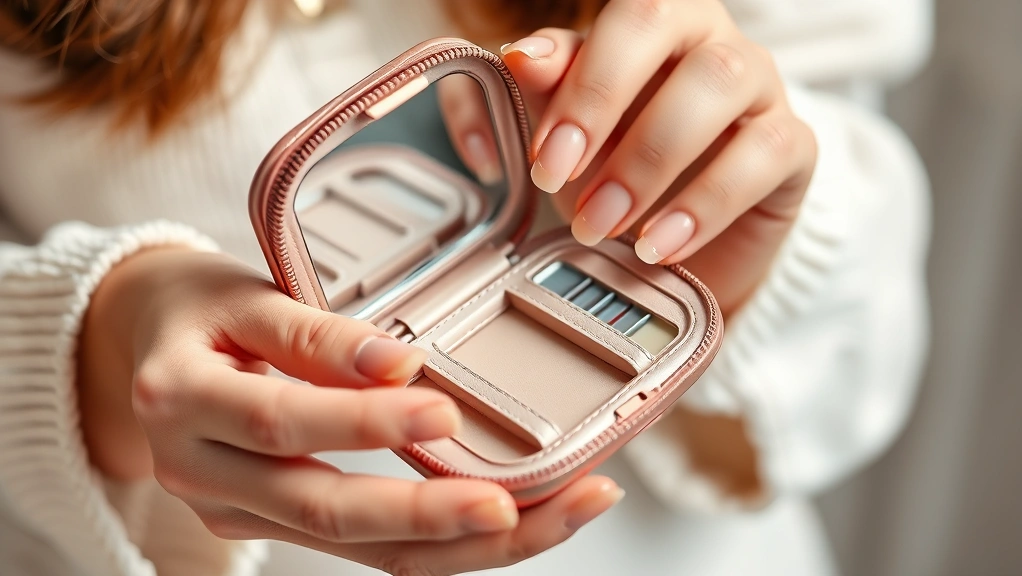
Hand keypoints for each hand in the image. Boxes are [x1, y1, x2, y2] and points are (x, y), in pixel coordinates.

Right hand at [77, 247, 621, 574]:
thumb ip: (314, 335)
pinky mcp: (271, 522)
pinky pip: (359, 548)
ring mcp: (236, 511)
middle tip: (515, 504)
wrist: (142, 347)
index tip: (441, 408)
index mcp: (182, 403)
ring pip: (355, 548)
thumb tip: (399, 363)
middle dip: (428, 516)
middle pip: (324, 513)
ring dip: (457, 545)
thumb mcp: (242, 296)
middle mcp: (203, 474)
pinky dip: (435, 544)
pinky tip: (503, 527)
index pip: (282, 423)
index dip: (362, 421)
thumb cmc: (196, 312)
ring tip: (547, 517)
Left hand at [445, 0, 816, 315]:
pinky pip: (765, 154)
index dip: (584, 85)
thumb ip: (549, 87)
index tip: (547, 160)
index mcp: (657, 22)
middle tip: (568, 191)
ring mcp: (762, 87)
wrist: (675, 244)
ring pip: (720, 84)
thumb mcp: (573, 133)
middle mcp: (712, 40)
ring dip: (651, 163)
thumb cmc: (619, 168)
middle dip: (607, 116)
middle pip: (670, 33)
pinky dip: (705, 206)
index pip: (627, 18)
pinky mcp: (794, 146)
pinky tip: (660, 245)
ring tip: (605, 226)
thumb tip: (522, 55)